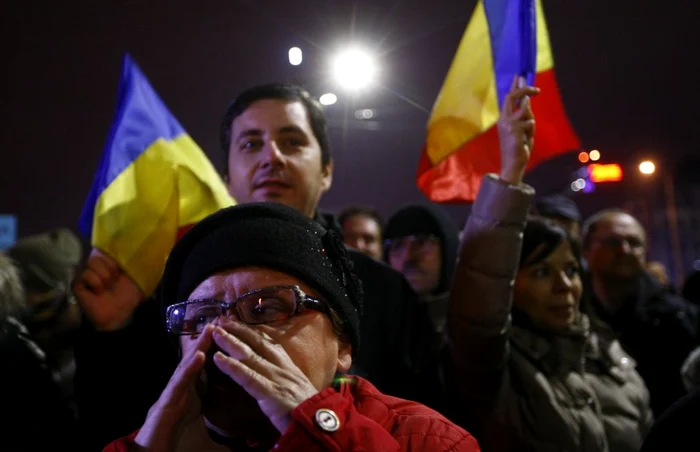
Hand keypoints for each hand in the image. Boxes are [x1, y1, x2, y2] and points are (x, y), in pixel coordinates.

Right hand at [72, 248, 144, 330]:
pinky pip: (84, 274)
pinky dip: (94, 282)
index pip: (105, 249)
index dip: (113, 258)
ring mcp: (85, 275)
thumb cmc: (128, 295)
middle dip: (109, 268)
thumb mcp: (135, 275)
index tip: (120, 268)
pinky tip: (98, 292)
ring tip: (106, 288)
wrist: (119, 313)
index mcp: (109, 263)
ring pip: (90, 262)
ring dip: (103, 277)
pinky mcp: (77, 284)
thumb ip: (132, 261)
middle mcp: (96, 267)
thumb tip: (135, 245)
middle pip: (97, 255)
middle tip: (113, 281)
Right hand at [134, 324, 213, 451]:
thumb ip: (206, 389)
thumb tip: (223, 381)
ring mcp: (172, 390)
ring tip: (211, 329)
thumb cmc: (174, 422)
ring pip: (186, 365)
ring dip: (199, 346)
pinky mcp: (167, 402)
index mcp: (189, 383)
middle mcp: (180, 382)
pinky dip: (189, 369)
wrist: (154, 441)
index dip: (213, 343)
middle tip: (219, 318)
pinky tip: (199, 356)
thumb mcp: (196, 403)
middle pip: (195, 356)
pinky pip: (180, 383)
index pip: (203, 360)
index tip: (226, 326)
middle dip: (207, 338)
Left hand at [211, 320, 319, 432]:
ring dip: (230, 342)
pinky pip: (247, 376)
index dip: (251, 332)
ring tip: (215, 333)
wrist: (317, 421)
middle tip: (222, 319)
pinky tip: (218, 358)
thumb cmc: (307, 407)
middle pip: (257, 343)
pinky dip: (231, 366)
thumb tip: (273, 370)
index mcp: (288, 365)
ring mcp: (275, 377)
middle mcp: (281, 366)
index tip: (237, 322)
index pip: (268, 343)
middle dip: (238, 330)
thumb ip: (284, 376)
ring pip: (249, 356)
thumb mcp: (297, 385)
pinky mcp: (268, 391)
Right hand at [498, 75, 539, 184]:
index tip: (519, 76)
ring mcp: (507, 124)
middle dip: (524, 90)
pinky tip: (525, 140)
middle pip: (512, 96)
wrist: (512, 163)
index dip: (514, 86)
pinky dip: (530, 130)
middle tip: (536, 89)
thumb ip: (523, 115)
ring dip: (529, 118)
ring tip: (526, 133)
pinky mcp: (514, 130)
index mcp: (503, 118)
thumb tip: (526, 101)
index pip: (508, 98)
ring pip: (524, 108)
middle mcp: (503, 119)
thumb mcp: (522, 128)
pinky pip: (529, 122)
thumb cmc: (518, 147)